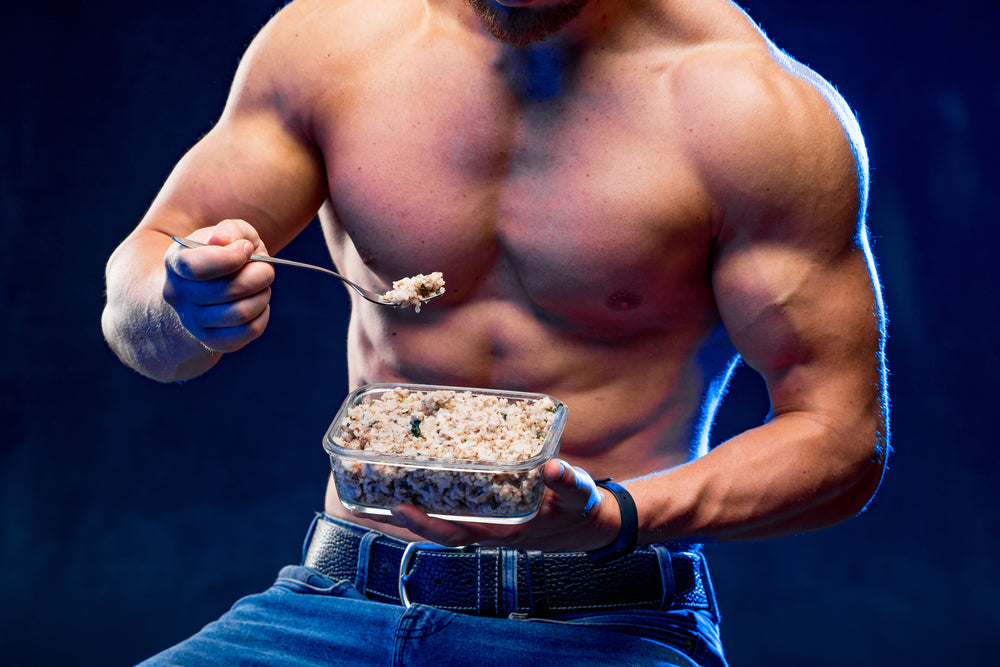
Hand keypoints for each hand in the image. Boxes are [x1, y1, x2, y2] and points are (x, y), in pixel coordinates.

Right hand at [163, 219, 274, 352]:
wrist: (203, 287)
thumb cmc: (221, 254)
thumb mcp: (227, 233)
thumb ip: (230, 230)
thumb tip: (223, 242)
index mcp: (176, 262)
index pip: (197, 267)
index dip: (231, 258)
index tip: (246, 249)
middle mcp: (178, 295)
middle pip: (229, 291)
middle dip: (260, 275)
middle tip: (265, 268)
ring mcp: (192, 321)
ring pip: (241, 314)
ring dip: (262, 295)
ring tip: (261, 286)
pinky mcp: (211, 340)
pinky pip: (248, 332)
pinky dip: (262, 315)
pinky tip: (258, 303)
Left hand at [386, 459, 622, 551]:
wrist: (589, 524)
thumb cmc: (580, 509)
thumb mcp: (578, 494)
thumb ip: (567, 481)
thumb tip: (554, 468)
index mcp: (507, 529)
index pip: (458, 533)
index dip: (427, 524)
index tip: (399, 507)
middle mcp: (491, 530)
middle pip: (439, 531)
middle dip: (405, 521)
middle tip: (370, 502)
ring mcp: (488, 524)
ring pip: (444, 522)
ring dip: (415, 512)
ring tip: (380, 493)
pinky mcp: (490, 513)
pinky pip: (456, 511)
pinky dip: (435, 502)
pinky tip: (418, 484)